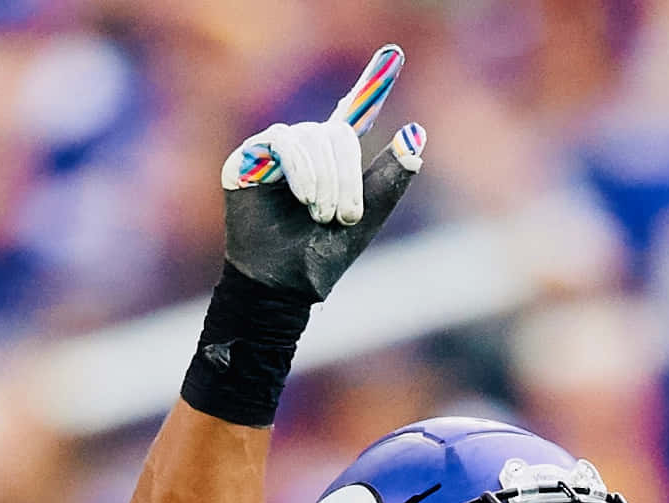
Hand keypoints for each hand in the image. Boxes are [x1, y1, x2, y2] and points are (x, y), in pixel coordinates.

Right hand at [218, 45, 425, 300]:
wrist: (287, 283)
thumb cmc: (326, 255)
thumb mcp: (369, 215)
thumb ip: (392, 176)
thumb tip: (417, 134)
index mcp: (337, 160)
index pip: (355, 113)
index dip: (373, 84)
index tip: (395, 54)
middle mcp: (307, 149)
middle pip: (336, 133)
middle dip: (347, 175)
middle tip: (345, 216)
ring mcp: (277, 151)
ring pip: (311, 137)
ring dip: (324, 179)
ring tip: (322, 216)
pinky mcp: (251, 156)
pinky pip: (283, 140)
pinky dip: (300, 169)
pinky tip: (303, 199)